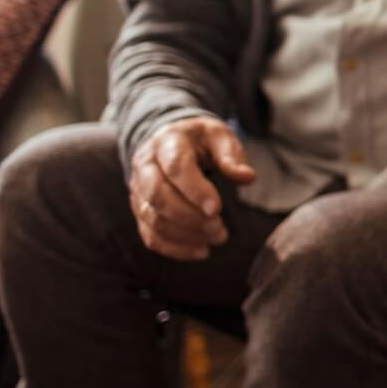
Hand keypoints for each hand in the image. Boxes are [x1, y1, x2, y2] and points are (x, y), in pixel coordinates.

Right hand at [128, 116, 256, 260]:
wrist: (169, 141)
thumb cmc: (200, 140)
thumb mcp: (219, 136)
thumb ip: (232, 156)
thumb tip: (247, 178)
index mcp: (167, 142)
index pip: (176, 168)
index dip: (195, 191)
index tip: (217, 209)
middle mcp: (145, 165)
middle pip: (158, 195)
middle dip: (190, 217)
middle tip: (220, 229)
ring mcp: (138, 189)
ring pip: (152, 218)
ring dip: (185, 234)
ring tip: (218, 238)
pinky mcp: (140, 209)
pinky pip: (150, 234)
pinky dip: (174, 248)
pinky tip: (201, 251)